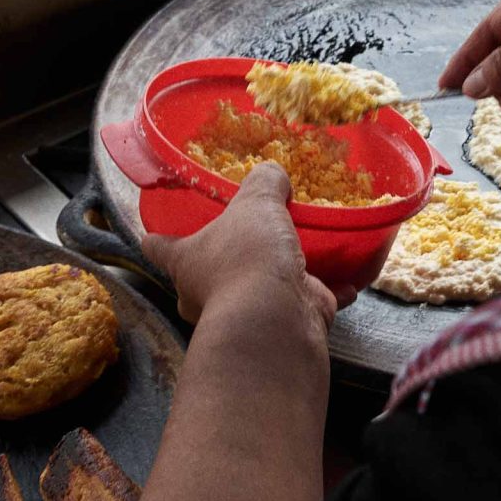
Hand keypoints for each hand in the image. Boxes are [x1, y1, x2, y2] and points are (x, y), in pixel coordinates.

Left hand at [142, 165, 354, 327]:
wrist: (277, 317)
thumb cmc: (249, 257)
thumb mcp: (256, 204)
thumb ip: (263, 183)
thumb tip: (272, 172)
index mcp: (186, 261)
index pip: (159, 247)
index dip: (157, 238)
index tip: (155, 234)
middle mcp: (204, 294)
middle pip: (202, 277)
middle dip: (221, 266)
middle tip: (247, 243)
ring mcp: (242, 315)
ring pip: (254, 295)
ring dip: (275, 281)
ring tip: (302, 257)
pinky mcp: (280, 327)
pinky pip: (302, 306)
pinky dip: (323, 295)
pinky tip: (346, 281)